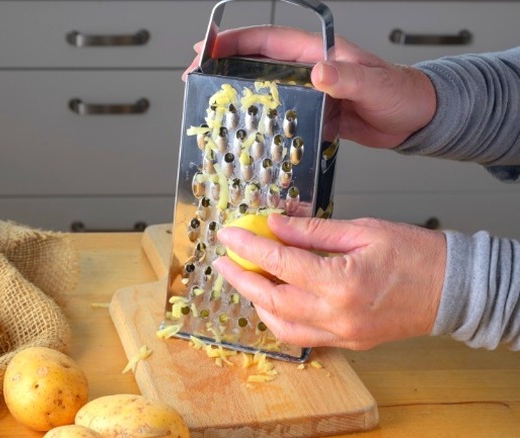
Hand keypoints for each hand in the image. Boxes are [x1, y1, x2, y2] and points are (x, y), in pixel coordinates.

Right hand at [184, 25, 435, 148]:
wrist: (416, 119)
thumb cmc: (401, 94)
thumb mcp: (374, 85)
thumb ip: (346, 79)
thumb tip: (318, 73)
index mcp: (317, 52)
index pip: (267, 40)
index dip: (234, 41)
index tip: (207, 48)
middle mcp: (307, 69)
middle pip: (255, 62)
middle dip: (223, 66)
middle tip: (195, 77)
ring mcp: (307, 91)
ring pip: (263, 88)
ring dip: (236, 93)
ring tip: (209, 104)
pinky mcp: (312, 113)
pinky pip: (278, 113)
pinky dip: (258, 119)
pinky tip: (243, 130)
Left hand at [212, 214, 446, 349]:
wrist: (453, 288)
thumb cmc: (415, 253)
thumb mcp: (361, 229)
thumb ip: (311, 231)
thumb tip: (274, 224)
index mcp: (342, 281)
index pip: (279, 263)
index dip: (248, 247)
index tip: (229, 234)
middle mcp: (337, 314)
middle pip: (271, 299)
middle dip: (240, 278)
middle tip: (222, 260)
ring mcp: (342, 334)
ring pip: (281, 325)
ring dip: (257, 302)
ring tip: (246, 277)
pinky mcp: (347, 342)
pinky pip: (301, 335)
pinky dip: (279, 318)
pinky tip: (273, 298)